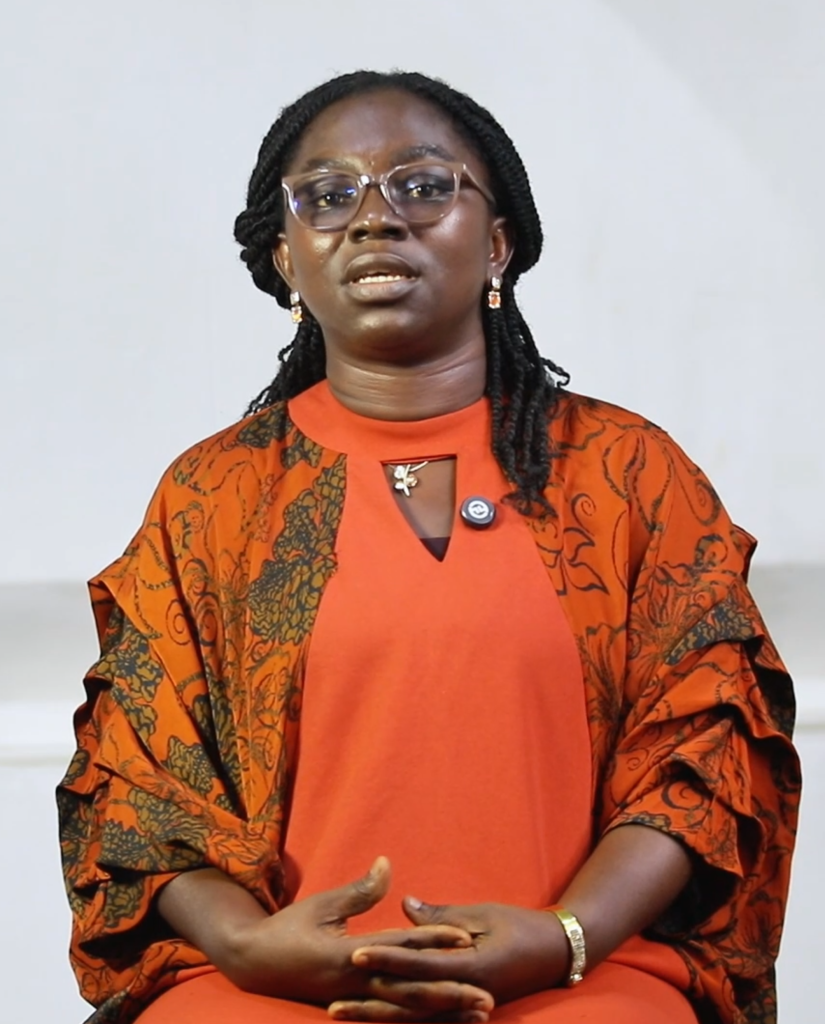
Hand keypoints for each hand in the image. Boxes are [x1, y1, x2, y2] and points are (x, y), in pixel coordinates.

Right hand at [217, 858, 494, 1020]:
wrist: (253, 964)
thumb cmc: (287, 928)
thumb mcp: (322, 904)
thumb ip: (358, 892)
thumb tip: (387, 865)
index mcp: (347, 956)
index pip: (400, 948)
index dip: (433, 943)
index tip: (465, 939)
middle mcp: (354, 985)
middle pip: (411, 992)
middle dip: (451, 994)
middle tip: (488, 998)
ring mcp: (354, 1002)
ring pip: (406, 1013)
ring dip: (442, 1015)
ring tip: (477, 1016)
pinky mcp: (353, 1010)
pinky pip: (392, 1018)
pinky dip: (420, 1021)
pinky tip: (443, 1021)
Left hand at [339, 897, 569, 1009]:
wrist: (556, 951)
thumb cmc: (520, 925)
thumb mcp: (482, 914)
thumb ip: (441, 916)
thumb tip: (404, 906)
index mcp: (471, 966)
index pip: (419, 965)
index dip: (386, 959)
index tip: (354, 953)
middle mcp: (466, 994)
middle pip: (410, 1001)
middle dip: (371, 1000)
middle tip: (333, 1000)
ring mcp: (466, 1006)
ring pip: (414, 1016)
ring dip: (378, 1015)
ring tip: (342, 1013)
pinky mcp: (466, 1010)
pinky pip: (428, 1019)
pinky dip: (401, 1019)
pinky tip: (376, 1018)